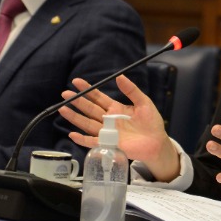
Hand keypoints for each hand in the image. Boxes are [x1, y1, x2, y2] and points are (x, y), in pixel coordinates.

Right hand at [61, 73, 179, 179]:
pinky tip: (72, 134)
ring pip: (87, 123)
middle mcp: (108, 119)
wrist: (157, 143)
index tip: (76, 81)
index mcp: (115, 108)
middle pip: (89, 109)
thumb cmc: (151, 123)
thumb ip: (131, 90)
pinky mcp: (109, 144)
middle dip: (77, 101)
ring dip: (75, 117)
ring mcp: (107, 132)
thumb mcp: (144, 102)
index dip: (87, 89)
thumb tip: (119, 76)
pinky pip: (93, 141)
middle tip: (64, 93)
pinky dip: (82, 139)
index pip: (97, 97)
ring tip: (62, 109)